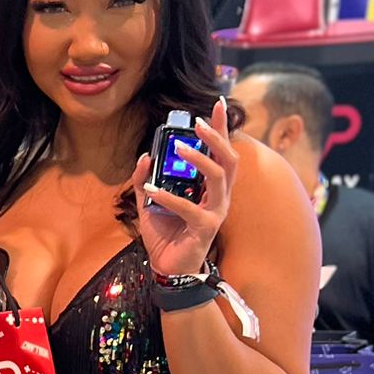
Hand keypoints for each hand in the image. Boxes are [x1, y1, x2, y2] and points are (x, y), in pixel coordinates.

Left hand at [132, 97, 234, 278]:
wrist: (167, 269)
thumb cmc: (166, 235)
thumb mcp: (149, 203)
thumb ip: (145, 179)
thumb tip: (145, 155)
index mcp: (210, 188)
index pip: (222, 153)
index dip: (222, 129)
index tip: (219, 104)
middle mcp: (219, 197)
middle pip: (229, 161)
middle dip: (217, 138)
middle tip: (198, 123)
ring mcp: (215, 213)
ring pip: (217, 178)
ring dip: (199, 160)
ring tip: (178, 148)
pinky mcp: (205, 229)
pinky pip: (189, 207)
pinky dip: (168, 196)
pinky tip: (150, 189)